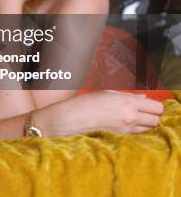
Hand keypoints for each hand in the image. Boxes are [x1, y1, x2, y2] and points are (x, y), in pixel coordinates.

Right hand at [35, 90, 164, 136]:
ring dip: (145, 124)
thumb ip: (129, 96)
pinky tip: (127, 125)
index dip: (155, 106)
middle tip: (142, 112)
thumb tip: (144, 99)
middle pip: (156, 119)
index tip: (149, 105)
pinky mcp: (122, 137)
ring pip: (149, 129)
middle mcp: (130, 116)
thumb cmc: (87, 103)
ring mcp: (127, 129)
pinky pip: (139, 134)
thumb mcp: (108, 93)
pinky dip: (137, 130)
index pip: (157, 107)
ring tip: (133, 118)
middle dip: (152, 115)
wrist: (72, 119)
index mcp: (128, 102)